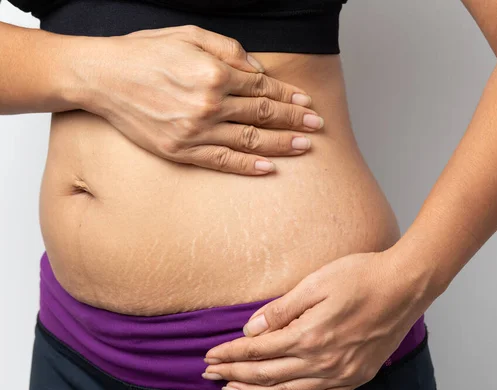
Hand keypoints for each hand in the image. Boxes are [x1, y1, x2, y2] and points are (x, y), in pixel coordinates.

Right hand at [71, 25, 322, 174]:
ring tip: (304, 148)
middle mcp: (210, 104)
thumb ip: (229, 50)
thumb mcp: (189, 36)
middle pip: (263, 115)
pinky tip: (269, 168)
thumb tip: (258, 70)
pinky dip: (248, 165)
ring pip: (250, 140)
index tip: (306, 103)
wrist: (102, 77)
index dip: (288, 97)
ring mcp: (196, 131)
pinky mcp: (181, 151)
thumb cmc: (144, 52)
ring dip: (281, 145)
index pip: (263, 88)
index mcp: (214, 74)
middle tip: (316, 127)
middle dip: (294, 121)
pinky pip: (222, 161)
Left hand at [203, 250, 431, 389]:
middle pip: (266, 375)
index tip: (210, 355)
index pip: (257, 351)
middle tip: (210, 375)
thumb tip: (251, 329)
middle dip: (234, 375)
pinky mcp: (355, 378)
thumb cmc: (362, 277)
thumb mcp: (316, 283)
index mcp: (309, 335)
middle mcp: (322, 362)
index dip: (231, 354)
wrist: (404, 287)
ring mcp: (340, 374)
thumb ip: (281, 309)